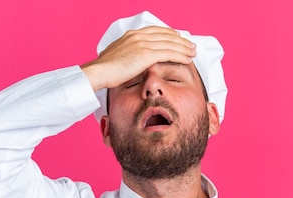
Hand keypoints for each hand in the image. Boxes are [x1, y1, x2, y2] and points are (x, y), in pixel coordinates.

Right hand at [81, 26, 196, 91]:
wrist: (99, 71)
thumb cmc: (104, 69)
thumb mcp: (116, 57)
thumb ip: (126, 56)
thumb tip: (129, 62)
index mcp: (131, 35)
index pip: (155, 31)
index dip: (169, 34)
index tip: (177, 38)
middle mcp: (138, 36)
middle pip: (166, 35)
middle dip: (180, 40)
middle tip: (190, 45)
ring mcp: (143, 44)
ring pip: (170, 44)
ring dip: (184, 48)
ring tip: (193, 52)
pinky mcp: (146, 54)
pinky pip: (168, 54)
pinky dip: (180, 56)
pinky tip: (187, 59)